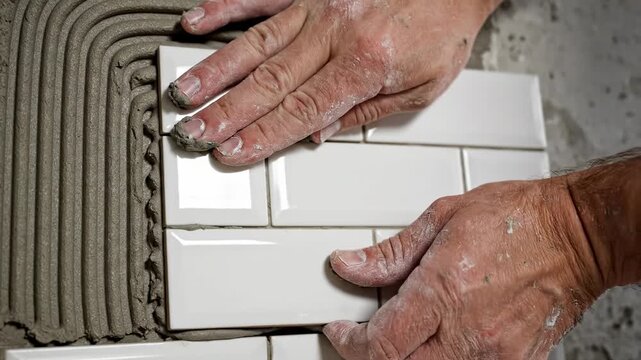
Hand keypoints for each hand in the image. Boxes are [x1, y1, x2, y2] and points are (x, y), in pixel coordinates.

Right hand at [169, 0, 500, 164]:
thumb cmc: (444, 29)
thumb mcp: (421, 87)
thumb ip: (365, 111)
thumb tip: (317, 133)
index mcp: (365, 63)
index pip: (301, 110)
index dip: (262, 136)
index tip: (231, 152)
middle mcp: (336, 32)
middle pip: (270, 82)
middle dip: (227, 113)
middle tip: (193, 132)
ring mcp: (319, 5)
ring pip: (257, 43)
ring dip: (217, 71)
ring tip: (186, 93)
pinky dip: (226, 8)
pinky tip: (198, 23)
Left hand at [323, 178, 604, 358]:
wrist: (578, 235)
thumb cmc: (517, 219)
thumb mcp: (442, 219)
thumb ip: (390, 254)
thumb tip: (348, 265)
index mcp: (445, 290)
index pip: (380, 343)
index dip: (349, 342)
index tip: (340, 330)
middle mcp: (470, 331)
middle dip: (370, 356)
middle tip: (363, 335)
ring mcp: (495, 353)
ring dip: (404, 358)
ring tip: (399, 333)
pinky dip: (439, 359)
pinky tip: (437, 337)